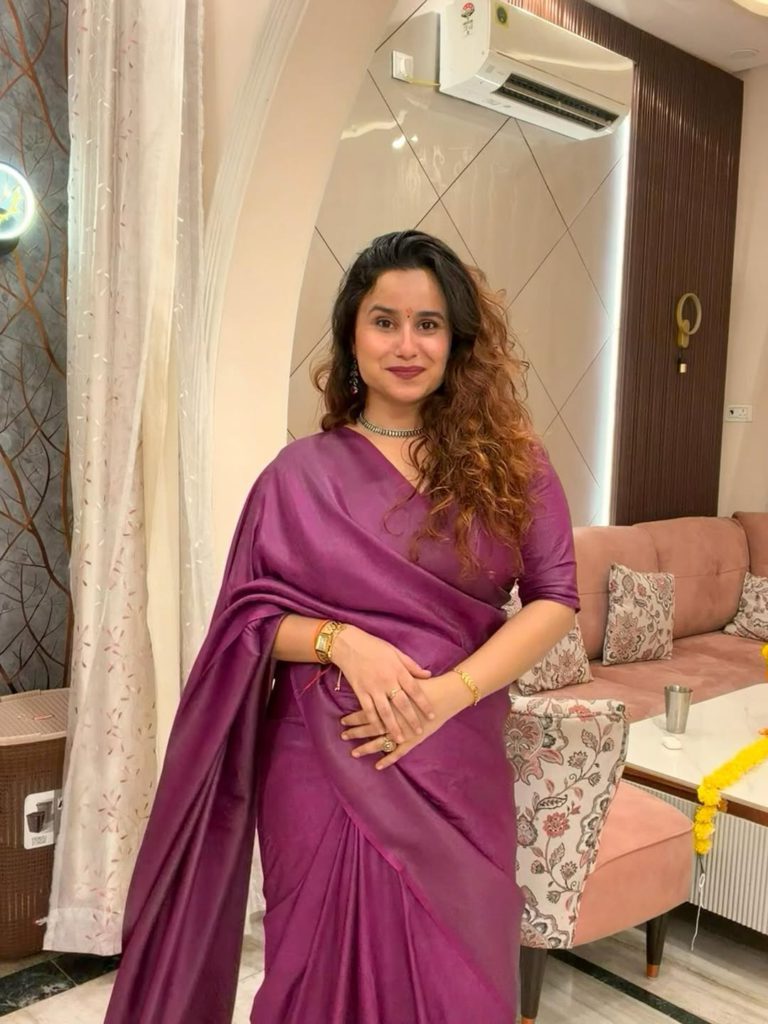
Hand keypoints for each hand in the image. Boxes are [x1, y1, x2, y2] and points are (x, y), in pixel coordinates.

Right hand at [331, 625, 434, 744]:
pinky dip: (374, 722)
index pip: (415, 690)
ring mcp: (373, 688)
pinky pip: (368, 710)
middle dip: (411, 719)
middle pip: (402, 704)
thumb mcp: (396, 652)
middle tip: (419, 732)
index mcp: (397, 670)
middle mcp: (387, 681)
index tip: (432, 715)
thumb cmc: (374, 646)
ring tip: (400, 739)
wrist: (349, 644)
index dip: (424, 703)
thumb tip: (428, 675)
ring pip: (385, 712)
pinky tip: (379, 731)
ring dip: (393, 727)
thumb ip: (411, 665)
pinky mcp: (360, 692)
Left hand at [340, 672, 470, 768]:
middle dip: (355, 732)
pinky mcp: (413, 740)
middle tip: (343, 736)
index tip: (343, 721)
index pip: (366, 712)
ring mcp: (403, 731)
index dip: (354, 718)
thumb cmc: (426, 684)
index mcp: (388, 704)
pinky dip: (388, 759)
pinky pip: (398, 752)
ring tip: (354, 753)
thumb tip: (375, 676)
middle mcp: (393, 719)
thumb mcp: (405, 678)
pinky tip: (377, 766)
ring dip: (366, 748)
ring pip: (380, 742)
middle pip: (370, 727)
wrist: (446, 693)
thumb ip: (390, 678)